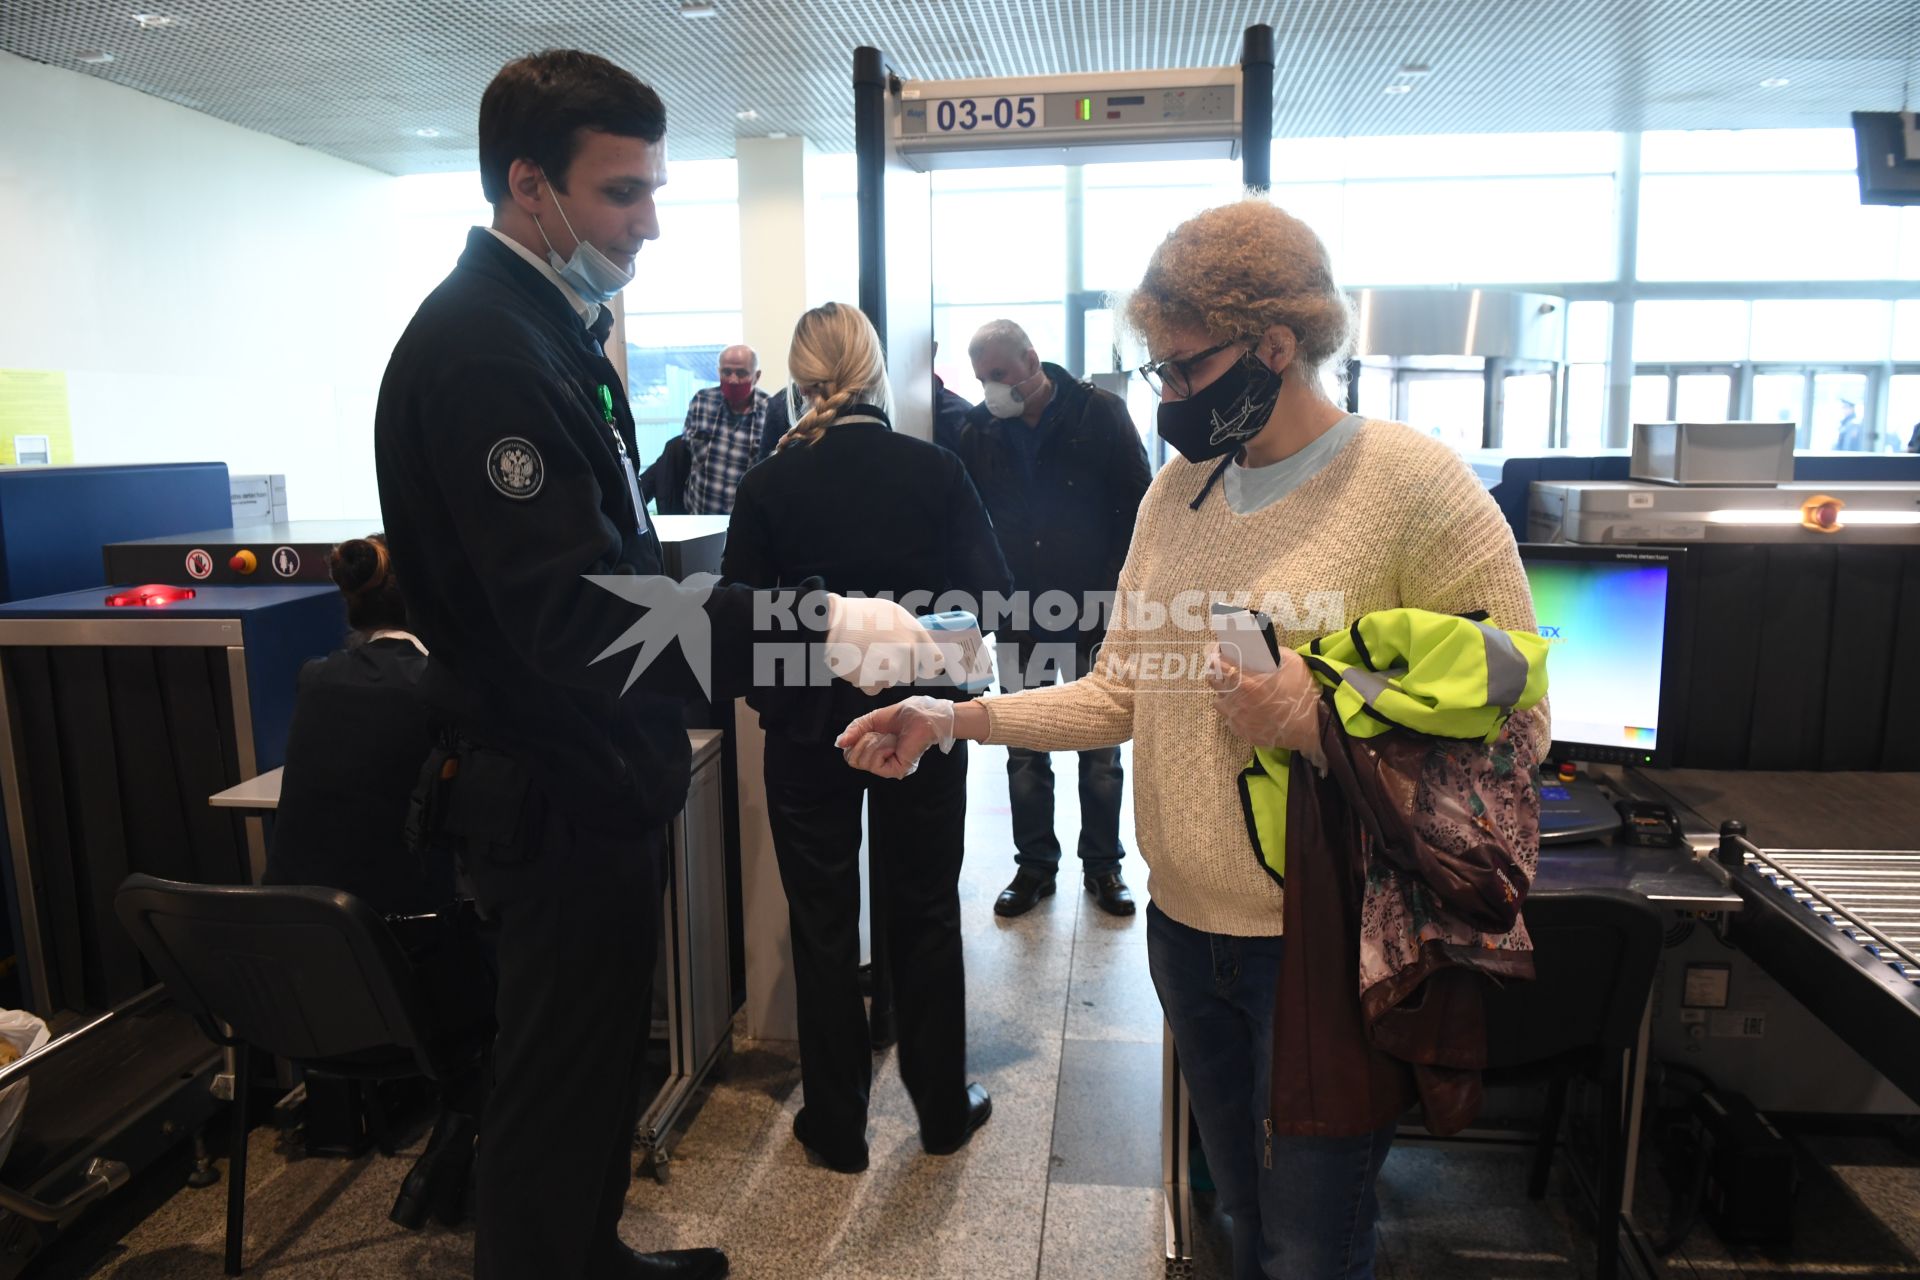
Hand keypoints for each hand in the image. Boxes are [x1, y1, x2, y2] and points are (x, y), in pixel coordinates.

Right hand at [824, 595, 945, 694]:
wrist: (832, 623)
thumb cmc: (860, 614)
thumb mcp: (892, 613)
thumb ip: (908, 631)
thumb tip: (917, 644)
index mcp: (915, 633)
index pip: (936, 660)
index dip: (929, 667)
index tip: (923, 668)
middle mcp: (908, 650)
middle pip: (910, 673)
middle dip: (897, 669)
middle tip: (879, 656)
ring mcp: (892, 665)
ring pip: (891, 681)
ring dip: (880, 675)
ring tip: (865, 657)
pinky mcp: (875, 679)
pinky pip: (874, 689)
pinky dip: (865, 682)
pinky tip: (857, 666)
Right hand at [835, 696, 956, 777]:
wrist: (921, 715)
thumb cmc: (902, 716)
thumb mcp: (871, 720)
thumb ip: (854, 731)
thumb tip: (839, 743)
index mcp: (873, 751)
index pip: (849, 755)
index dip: (853, 741)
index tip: (868, 730)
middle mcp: (879, 762)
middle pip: (852, 759)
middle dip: (863, 740)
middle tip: (880, 734)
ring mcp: (887, 768)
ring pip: (861, 761)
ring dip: (874, 743)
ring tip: (890, 738)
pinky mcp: (895, 771)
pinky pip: (874, 764)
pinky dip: (881, 749)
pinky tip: (893, 744)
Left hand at [1204, 642, 1324, 758]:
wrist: (1313, 726)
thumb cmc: (1302, 693)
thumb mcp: (1292, 662)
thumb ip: (1272, 653)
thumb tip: (1260, 648)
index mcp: (1246, 682)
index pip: (1216, 664)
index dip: (1215, 654)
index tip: (1219, 651)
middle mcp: (1236, 701)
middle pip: (1213, 681)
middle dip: (1218, 671)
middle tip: (1228, 667)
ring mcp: (1237, 719)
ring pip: (1219, 700)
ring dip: (1225, 692)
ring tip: (1240, 689)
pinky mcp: (1241, 732)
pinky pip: (1229, 718)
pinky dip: (1235, 710)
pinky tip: (1248, 707)